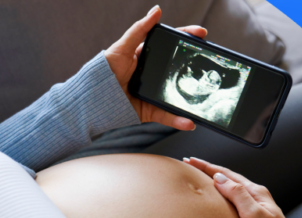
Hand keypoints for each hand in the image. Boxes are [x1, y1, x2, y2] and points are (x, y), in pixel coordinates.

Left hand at [105, 5, 206, 130]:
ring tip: (206, 97)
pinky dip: (178, 120)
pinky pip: (167, 116)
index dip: (186, 38)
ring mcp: (153, 93)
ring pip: (177, 95)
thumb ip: (139, 29)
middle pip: (179, 69)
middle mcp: (153, 75)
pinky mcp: (150, 111)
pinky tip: (188, 122)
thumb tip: (156, 10)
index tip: (201, 33)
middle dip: (196, 67)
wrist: (90, 100)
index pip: (171, 45)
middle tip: (210, 61)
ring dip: (191, 99)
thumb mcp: (122, 47)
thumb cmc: (103, 71)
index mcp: (147, 57)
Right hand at [184, 157, 301, 217]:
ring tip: (200, 179)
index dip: (207, 167)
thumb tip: (219, 178)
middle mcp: (256, 197)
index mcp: (256, 192)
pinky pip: (232, 202)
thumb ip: (237, 194)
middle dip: (208, 171)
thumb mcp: (253, 214)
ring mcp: (254, 208)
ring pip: (230, 190)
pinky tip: (215, 201)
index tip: (191, 161)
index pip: (226, 174)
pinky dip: (220, 197)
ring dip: (214, 183)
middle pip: (228, 179)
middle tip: (191, 165)